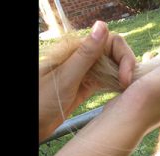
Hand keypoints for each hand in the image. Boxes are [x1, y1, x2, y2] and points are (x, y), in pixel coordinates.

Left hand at [39, 21, 135, 140]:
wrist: (31, 125)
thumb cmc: (42, 101)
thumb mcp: (66, 77)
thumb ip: (86, 53)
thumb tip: (102, 26)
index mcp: (76, 51)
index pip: (111, 42)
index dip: (124, 57)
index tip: (125, 79)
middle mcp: (82, 59)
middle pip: (115, 53)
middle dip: (127, 66)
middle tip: (127, 87)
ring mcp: (85, 72)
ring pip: (113, 67)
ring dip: (123, 76)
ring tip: (127, 92)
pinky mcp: (86, 86)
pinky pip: (107, 80)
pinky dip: (116, 85)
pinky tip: (121, 95)